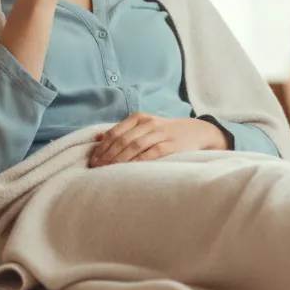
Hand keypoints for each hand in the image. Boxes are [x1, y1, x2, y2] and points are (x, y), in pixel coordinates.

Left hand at [89, 114, 226, 166]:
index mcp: (139, 117)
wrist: (196, 132)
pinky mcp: (172, 144)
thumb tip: (98, 138)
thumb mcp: (145, 126)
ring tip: (109, 171)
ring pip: (135, 146)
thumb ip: (123, 131)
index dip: (102, 148)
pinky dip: (138, 161)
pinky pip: (151, 153)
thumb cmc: (165, 132)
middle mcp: (149, 123)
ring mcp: (161, 133)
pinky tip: (129, 170)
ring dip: (119, 160)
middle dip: (107, 155)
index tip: (93, 161)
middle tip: (98, 169)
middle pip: (122, 140)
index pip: (115, 132)